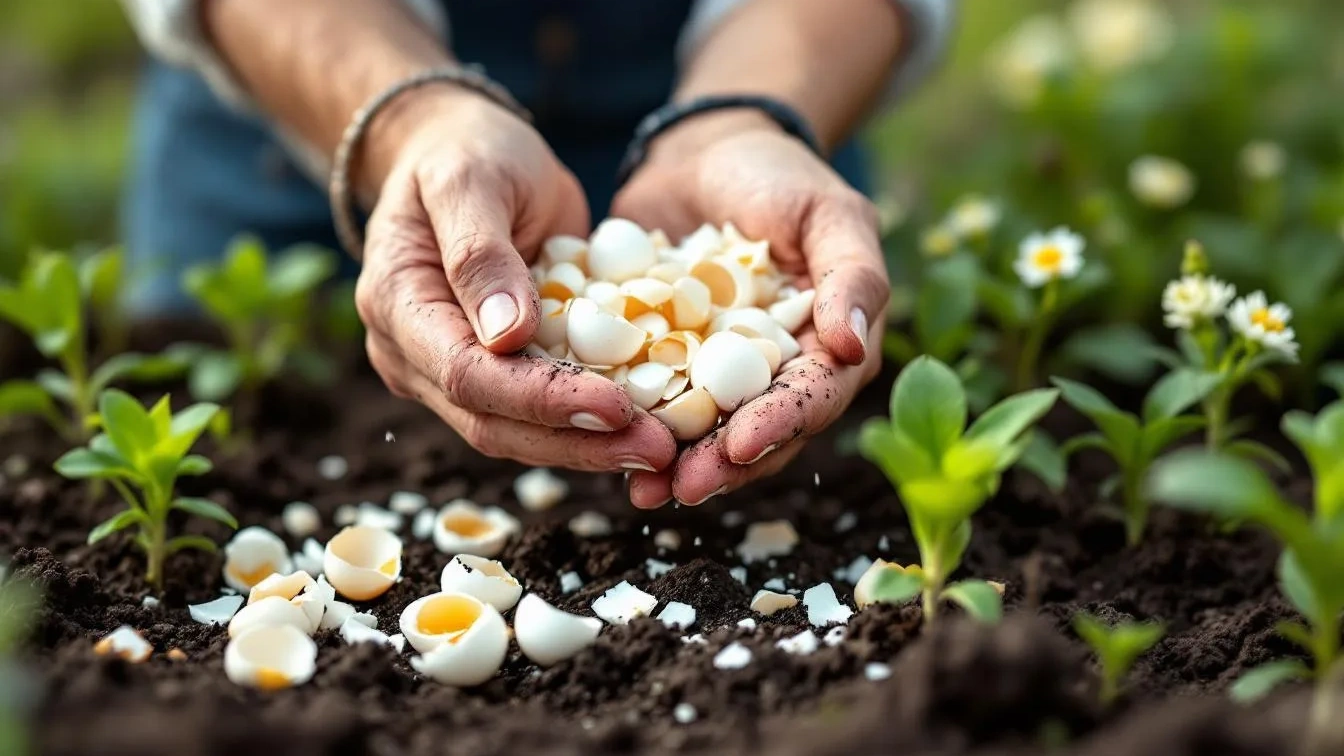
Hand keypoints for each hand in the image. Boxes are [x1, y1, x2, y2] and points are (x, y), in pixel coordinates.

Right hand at [355, 87, 675, 472]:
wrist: (459, 150)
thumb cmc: (465, 151)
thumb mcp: (470, 178)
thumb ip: (480, 253)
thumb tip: (507, 336)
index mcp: (397, 305)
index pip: (465, 375)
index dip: (540, 399)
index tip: (615, 406)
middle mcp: (413, 354)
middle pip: (492, 422)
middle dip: (575, 441)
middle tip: (657, 448)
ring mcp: (448, 372)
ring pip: (517, 435)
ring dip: (589, 446)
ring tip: (660, 447)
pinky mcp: (494, 374)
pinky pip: (540, 415)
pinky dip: (591, 426)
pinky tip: (646, 429)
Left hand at [611, 112, 887, 506]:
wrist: (704, 151)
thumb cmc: (781, 176)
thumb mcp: (829, 213)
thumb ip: (853, 276)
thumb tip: (855, 346)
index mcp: (826, 350)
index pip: (810, 397)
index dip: (778, 425)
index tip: (740, 445)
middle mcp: (773, 373)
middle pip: (754, 431)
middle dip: (721, 464)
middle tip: (683, 486)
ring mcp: (716, 371)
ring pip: (700, 429)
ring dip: (674, 462)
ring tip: (643, 489)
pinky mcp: (664, 358)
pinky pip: (648, 397)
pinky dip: (628, 421)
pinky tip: (598, 443)